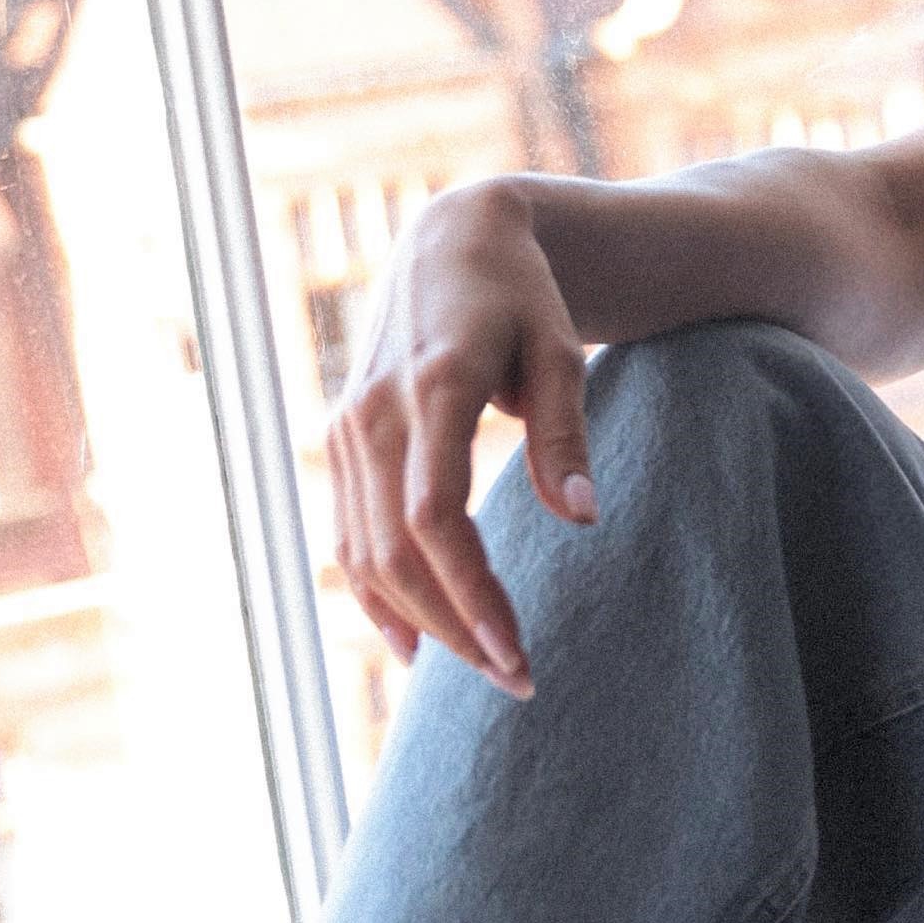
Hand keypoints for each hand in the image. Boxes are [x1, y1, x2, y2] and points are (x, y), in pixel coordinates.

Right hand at [329, 180, 595, 698]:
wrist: (450, 244)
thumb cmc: (522, 299)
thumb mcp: (559, 352)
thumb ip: (565, 436)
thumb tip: (581, 520)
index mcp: (434, 387)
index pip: (434, 516)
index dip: (468, 592)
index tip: (514, 650)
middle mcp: (375, 412)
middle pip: (397, 551)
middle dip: (454, 626)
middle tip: (517, 678)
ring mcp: (348, 428)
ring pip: (366, 553)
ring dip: (421, 621)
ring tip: (484, 667)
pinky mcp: (342, 440)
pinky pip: (348, 536)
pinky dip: (374, 596)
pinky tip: (412, 646)